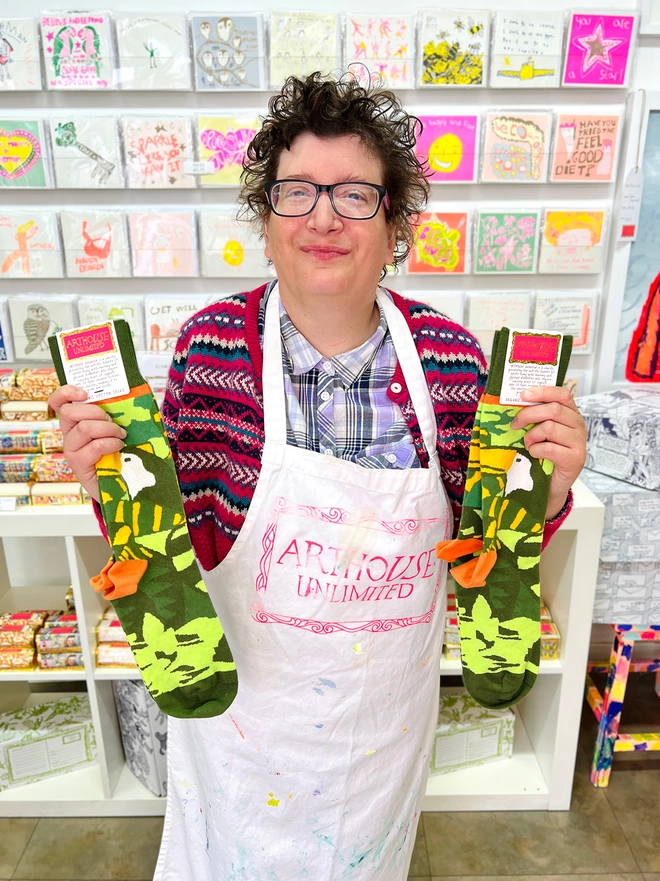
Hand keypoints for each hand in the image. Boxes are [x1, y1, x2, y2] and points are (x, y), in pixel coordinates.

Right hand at [48, 385, 126, 502]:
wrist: (121, 482)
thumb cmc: (119, 450)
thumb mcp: (116, 427)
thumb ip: (115, 412)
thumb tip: (130, 392)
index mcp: (75, 422)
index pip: (58, 402)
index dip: (66, 393)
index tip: (85, 393)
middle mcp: (69, 435)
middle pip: (69, 412)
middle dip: (96, 412)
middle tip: (113, 421)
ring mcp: (72, 450)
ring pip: (84, 428)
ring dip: (108, 429)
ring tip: (121, 435)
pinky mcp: (79, 465)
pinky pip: (94, 447)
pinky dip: (111, 443)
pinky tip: (119, 446)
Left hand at [511, 385, 586, 519]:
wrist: (551, 483)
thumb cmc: (544, 453)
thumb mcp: (540, 430)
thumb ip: (536, 416)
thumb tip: (517, 401)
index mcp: (571, 413)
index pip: (562, 394)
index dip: (543, 391)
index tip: (523, 394)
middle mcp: (578, 425)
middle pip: (552, 410)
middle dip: (528, 415)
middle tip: (515, 424)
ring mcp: (579, 442)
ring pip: (549, 428)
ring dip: (531, 436)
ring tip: (529, 443)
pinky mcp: (575, 459)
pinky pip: (549, 448)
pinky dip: (536, 450)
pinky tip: (535, 454)